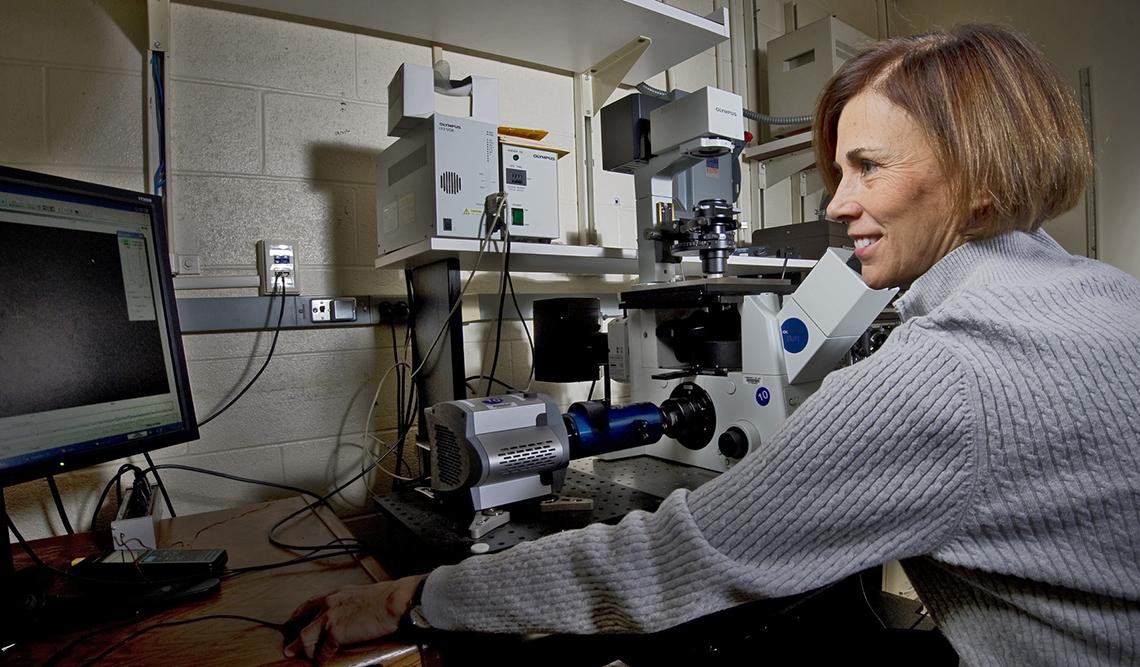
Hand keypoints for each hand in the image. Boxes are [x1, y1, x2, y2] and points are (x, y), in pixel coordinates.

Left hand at [282, 574, 425, 661]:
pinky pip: (323, 650)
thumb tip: (354, 613)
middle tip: (289, 648)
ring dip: (303, 650)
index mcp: (337, 594)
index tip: (294, 620)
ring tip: (302, 658)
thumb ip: (352, 603)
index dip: (299, 614)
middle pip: (303, 622)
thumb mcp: (363, 595)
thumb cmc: (386, 597)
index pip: (310, 603)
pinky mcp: (336, 633)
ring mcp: (330, 618)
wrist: (393, 601)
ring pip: (306, 637)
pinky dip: (321, 658)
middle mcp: (329, 604)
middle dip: (295, 637)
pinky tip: (321, 662)